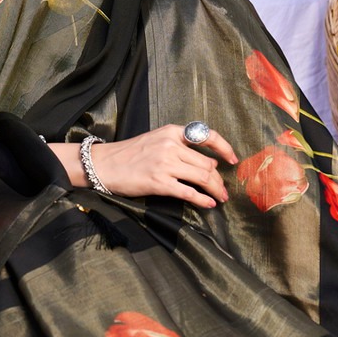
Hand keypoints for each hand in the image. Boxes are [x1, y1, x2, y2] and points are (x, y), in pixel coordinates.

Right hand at [91, 125, 237, 206]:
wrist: (104, 164)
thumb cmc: (130, 154)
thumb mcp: (156, 140)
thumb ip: (179, 147)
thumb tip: (207, 163)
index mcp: (171, 132)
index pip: (207, 135)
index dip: (224, 148)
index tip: (233, 159)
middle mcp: (170, 145)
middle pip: (206, 163)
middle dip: (218, 179)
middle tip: (223, 190)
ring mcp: (165, 164)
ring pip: (202, 177)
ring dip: (215, 190)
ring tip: (219, 198)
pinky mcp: (159, 182)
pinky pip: (188, 192)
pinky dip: (202, 200)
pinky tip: (208, 204)